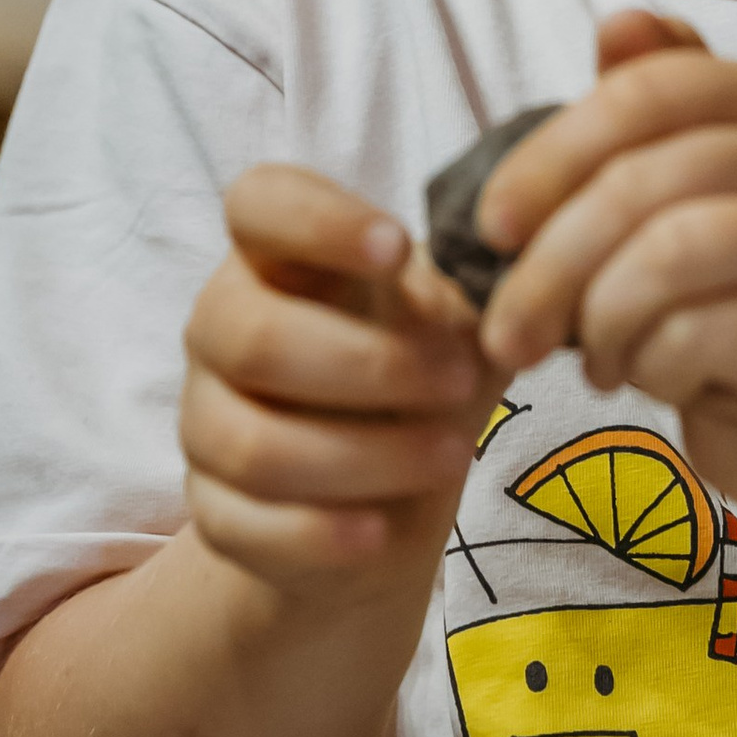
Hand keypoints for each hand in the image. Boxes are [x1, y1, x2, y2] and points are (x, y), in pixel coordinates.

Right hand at [182, 166, 493, 601]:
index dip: (317, 220)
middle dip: (368, 364)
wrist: (379, 498)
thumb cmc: (417, 376)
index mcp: (278, 257)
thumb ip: (478, 291)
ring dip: (364, 455)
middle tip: (460, 379)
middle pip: (251, 336)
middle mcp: (222, 329)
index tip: (397, 249)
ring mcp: (207, 423)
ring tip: (452, 456)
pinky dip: (318, 533)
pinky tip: (381, 532)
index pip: (258, 203)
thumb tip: (530, 269)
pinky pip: (246, 525)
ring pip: (254, 444)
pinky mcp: (213, 513)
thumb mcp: (455, 323)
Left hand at [475, 16, 736, 521]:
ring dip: (601, 319)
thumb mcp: (694, 189)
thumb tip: (614, 26)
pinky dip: (649, 366)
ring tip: (596, 357)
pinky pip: (699, 336)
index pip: (648, 90)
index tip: (490, 227)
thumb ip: (654, 107)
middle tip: (507, 333)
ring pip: (669, 256)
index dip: (551, 155)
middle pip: (646, 180)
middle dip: (552, 263)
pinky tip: (650, 378)